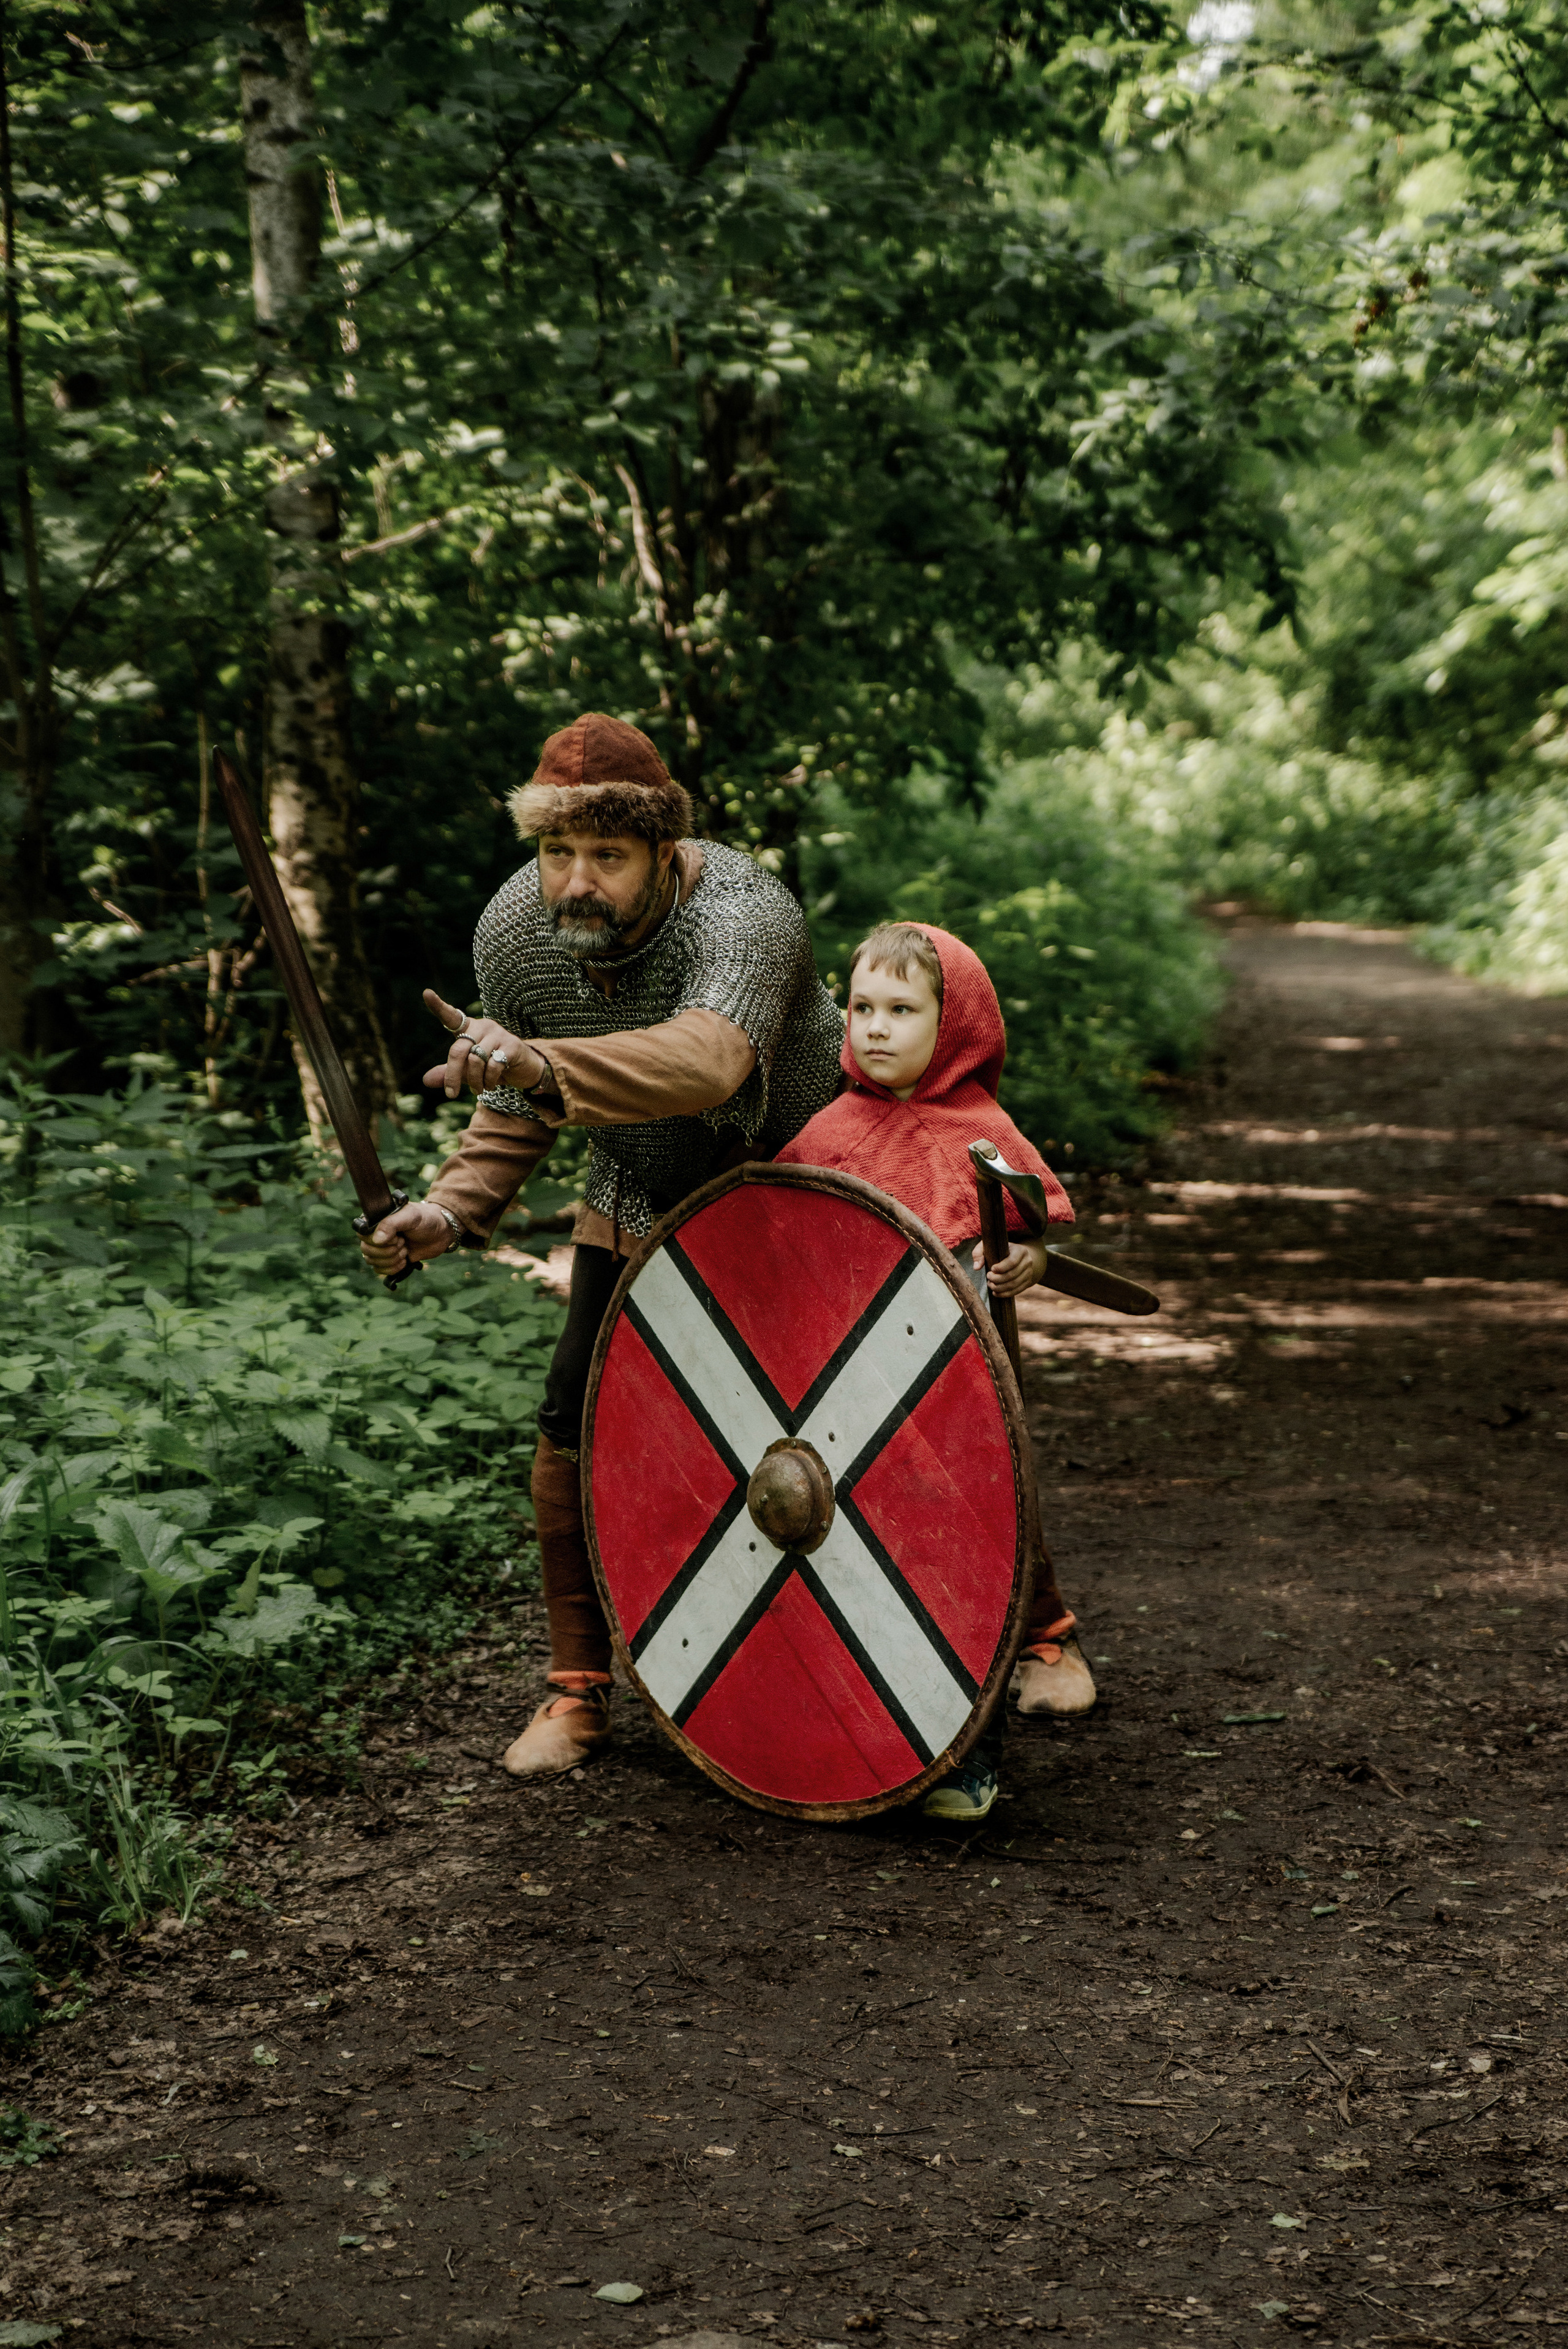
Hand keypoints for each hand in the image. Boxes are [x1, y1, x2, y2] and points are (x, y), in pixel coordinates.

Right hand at [359, 1200, 453, 1276]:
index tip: (396, 1236)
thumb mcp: (410, 1216)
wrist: (441, 1233)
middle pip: (366, 1250)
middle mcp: (375, 1233)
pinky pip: (379, 1270)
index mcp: (377, 1219)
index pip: (362, 1234)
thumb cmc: (426, 1219)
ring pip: (372, 1262)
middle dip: (388, 1251)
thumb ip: (391, 1224)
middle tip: (403, 1242)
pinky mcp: (389, 1260)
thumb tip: (376, 1240)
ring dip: (392, 1259)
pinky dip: (393, 1268)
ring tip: (405, 1249)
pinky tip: (404, 1261)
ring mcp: (381, 1248)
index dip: (378, 1239)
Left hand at [422, 988, 543, 1098]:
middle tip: (451, 1094)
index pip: (451, 1017)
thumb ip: (448, 1073)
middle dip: (453, 1074)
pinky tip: (490, 1085)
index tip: (426, 993)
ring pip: (475, 1060)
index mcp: (469, 1029)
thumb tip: (425, 1080)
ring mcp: (498, 1034)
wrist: (524, 1069)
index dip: (439, 1006)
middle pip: (459, 1049)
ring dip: (474, 1081)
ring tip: (478, 1089)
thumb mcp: (468, 1070)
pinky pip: (493, 1065)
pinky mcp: (512, 1045)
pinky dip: (488, 1080)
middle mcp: (482, 1027)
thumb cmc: (492, 1066)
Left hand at [974, 1235, 1046, 1298]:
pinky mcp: (1027, 1282)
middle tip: (988, 1277)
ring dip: (1000, 1287)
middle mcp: (1027, 1261)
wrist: (1018, 1256)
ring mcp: (1029, 1273)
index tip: (991, 1269)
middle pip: (1012, 1275)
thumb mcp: (989, 1247)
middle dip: (997, 1279)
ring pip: (1014, 1284)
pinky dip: (1005, 1294)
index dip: (1001, 1268)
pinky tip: (995, 1292)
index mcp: (1020, 1250)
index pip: (1012, 1262)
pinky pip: (1017, 1291)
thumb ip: (979, 1253)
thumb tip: (976, 1267)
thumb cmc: (999, 1251)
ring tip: (990, 1285)